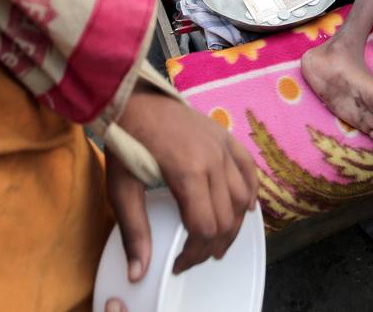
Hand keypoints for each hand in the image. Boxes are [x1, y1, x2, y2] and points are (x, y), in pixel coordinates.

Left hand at [110, 82, 259, 276]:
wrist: (133, 98)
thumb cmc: (125, 141)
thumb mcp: (121, 188)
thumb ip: (134, 231)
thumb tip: (137, 273)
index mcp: (188, 173)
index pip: (205, 228)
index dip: (194, 255)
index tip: (178, 264)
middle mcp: (214, 160)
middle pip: (227, 218)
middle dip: (213, 246)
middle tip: (195, 257)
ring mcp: (223, 147)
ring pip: (243, 198)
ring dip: (234, 225)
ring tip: (218, 241)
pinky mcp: (226, 137)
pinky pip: (249, 170)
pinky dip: (252, 193)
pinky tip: (247, 209)